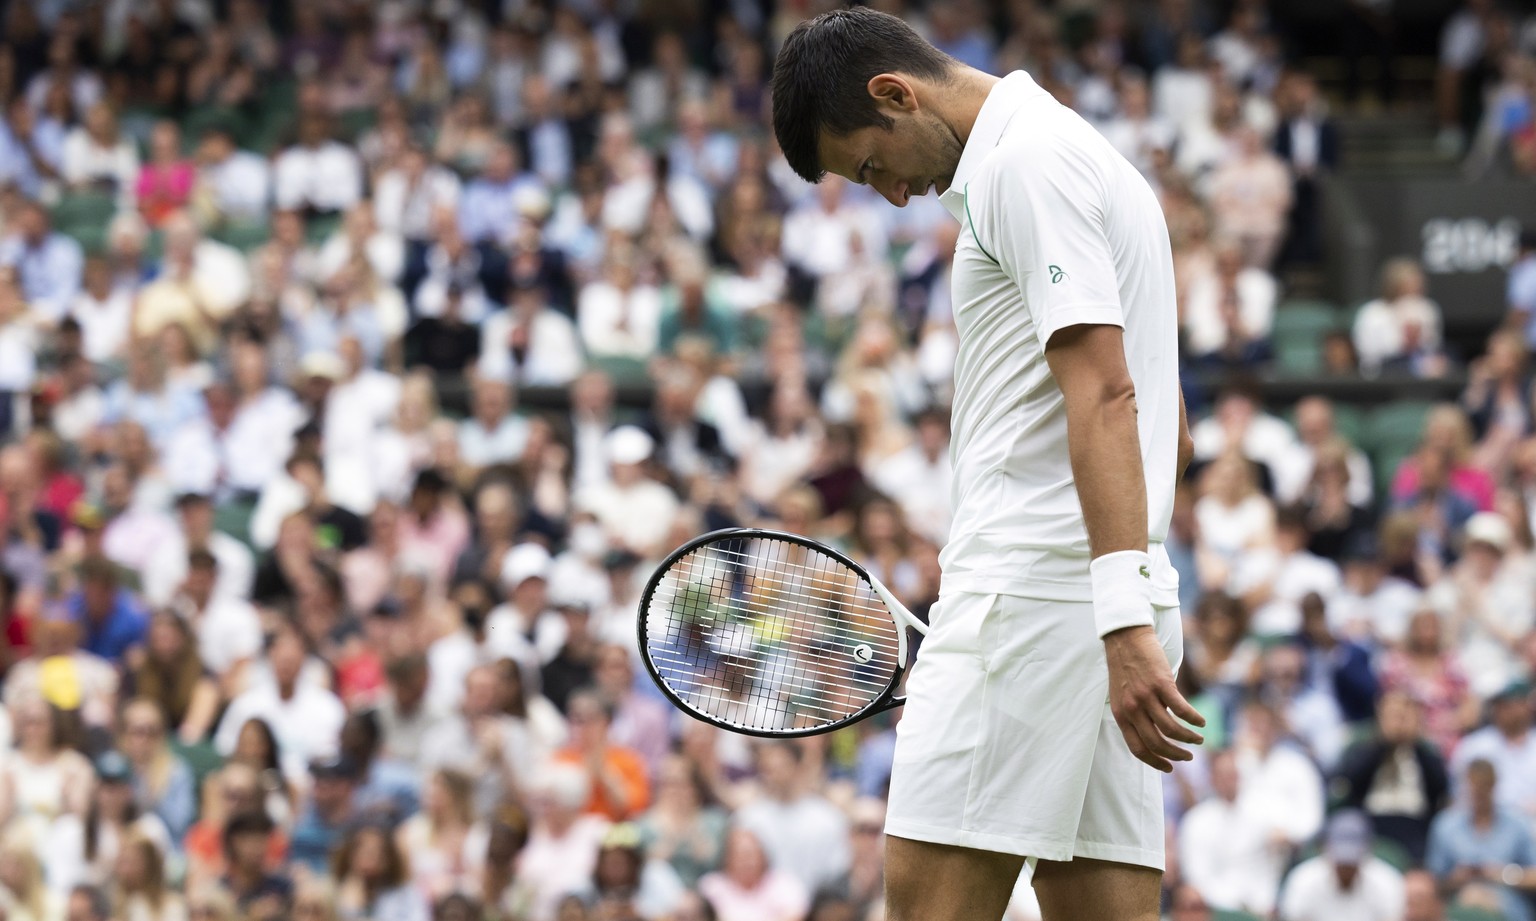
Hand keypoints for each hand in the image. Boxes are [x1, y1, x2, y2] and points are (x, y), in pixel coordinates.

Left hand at [1104, 626, 1205, 772]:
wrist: (1125, 638)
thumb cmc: (1126, 667)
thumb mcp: (1122, 695)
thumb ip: (1136, 714)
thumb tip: (1157, 731)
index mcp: (1121, 715)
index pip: (1137, 748)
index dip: (1155, 762)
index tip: (1169, 768)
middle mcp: (1132, 709)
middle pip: (1156, 743)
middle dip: (1175, 755)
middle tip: (1188, 756)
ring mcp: (1146, 696)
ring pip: (1171, 730)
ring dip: (1188, 739)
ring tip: (1198, 739)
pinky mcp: (1161, 684)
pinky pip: (1181, 709)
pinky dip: (1194, 719)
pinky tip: (1201, 721)